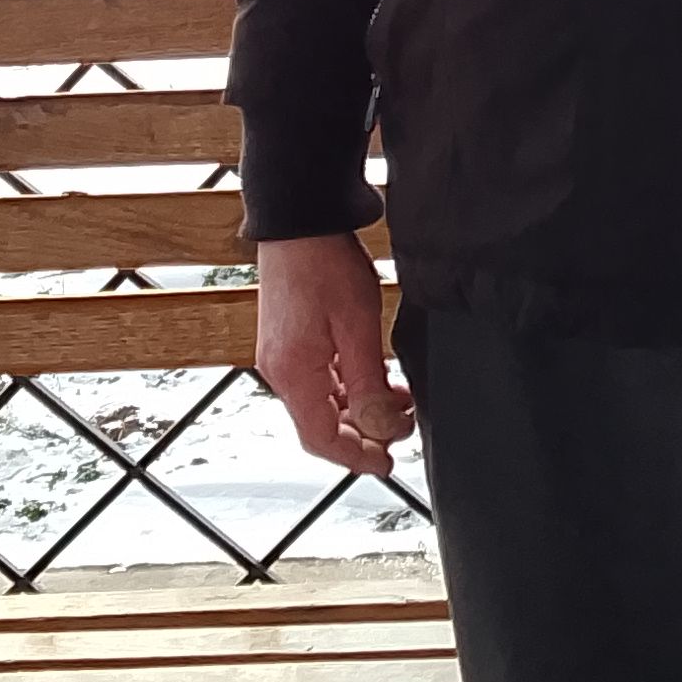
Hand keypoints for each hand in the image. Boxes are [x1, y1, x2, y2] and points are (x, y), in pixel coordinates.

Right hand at [254, 230, 416, 476]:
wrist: (300, 218)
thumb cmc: (324, 262)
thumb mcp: (358, 327)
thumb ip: (369, 383)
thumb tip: (381, 427)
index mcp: (292, 374)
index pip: (323, 439)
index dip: (357, 458)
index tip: (388, 464)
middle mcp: (280, 371)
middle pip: (321, 425)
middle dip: (363, 435)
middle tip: (400, 434)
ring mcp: (282, 356)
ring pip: (323, 403)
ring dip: (359, 409)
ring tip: (398, 403)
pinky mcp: (290, 341)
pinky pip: (319, 380)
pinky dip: (347, 388)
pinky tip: (376, 378)